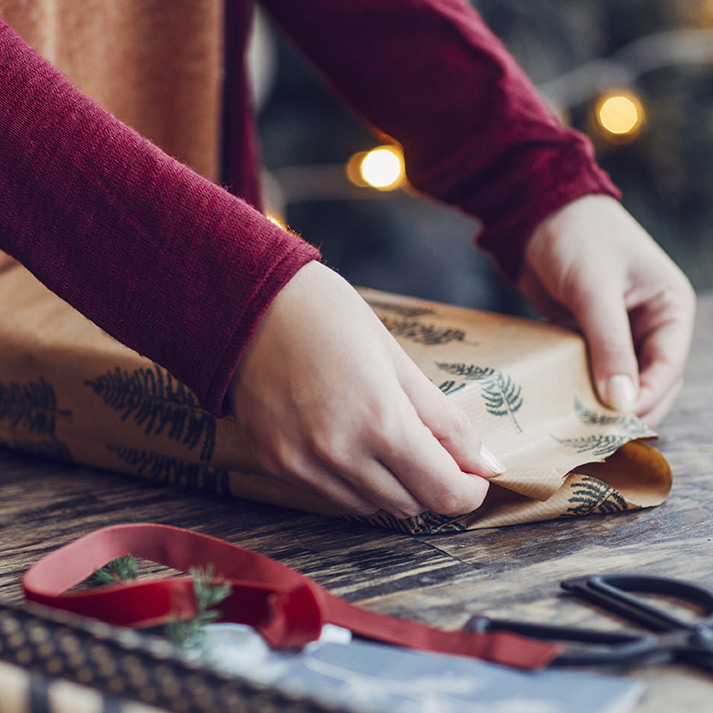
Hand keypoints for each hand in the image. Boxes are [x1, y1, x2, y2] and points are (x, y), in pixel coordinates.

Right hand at [229, 261, 501, 517]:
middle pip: (410, 506)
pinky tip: (348, 440)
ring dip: (393, 485)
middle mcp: (339, 454)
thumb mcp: (397, 360)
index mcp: (380, 421)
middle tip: (431, 448)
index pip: (443, 493)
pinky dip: (353, 480)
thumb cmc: (329, 317)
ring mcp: (302, 464)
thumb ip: (444, 420)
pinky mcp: (276, 464)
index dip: (469, 492)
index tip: (474, 476)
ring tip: (384, 438)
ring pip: (371, 507)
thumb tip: (486, 464)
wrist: (248, 303)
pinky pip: (332, 495)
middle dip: (432, 483)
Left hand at [518, 195, 695, 425]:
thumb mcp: (595, 291)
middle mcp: (649, 323)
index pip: (667, 368)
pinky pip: (586, 368)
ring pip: (615, 379)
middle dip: (623, 408)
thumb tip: (622, 402)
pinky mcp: (585, 333)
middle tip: (594, 435)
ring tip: (575, 426)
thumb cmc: (577, 238)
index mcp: (669, 308)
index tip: (616, 424)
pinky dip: (576, 386)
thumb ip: (609, 345)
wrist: (536, 212)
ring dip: (597, 401)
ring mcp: (616, 331)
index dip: (645, 399)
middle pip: (645, 381)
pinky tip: (559, 403)